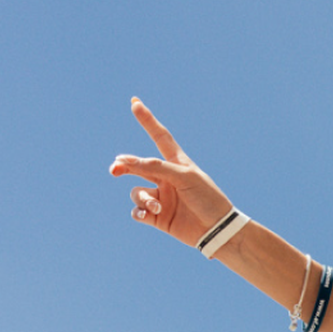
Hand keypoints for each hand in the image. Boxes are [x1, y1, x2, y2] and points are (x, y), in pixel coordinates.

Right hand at [109, 98, 232, 247]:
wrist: (217, 229)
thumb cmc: (207, 198)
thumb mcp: (185, 177)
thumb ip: (157, 167)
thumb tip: (129, 162)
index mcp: (176, 163)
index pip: (159, 136)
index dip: (147, 120)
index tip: (135, 102)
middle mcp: (166, 177)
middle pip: (138, 166)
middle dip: (124, 165)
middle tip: (115, 168)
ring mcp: (161, 197)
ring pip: (136, 191)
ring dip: (142, 198)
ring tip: (156, 206)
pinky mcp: (157, 216)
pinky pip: (138, 211)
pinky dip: (139, 212)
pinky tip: (148, 214)